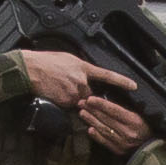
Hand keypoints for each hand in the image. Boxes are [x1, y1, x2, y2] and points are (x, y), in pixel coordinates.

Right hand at [22, 47, 136, 110]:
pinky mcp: (66, 101)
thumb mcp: (68, 59)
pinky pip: (70, 105)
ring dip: (74, 98)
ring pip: (80, 101)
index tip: (134, 86)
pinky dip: (65, 102)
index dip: (122, 81)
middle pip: (91, 94)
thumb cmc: (47, 62)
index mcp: (84, 67)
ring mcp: (74, 92)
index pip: (107, 75)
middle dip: (84, 94)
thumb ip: (80, 67)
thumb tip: (86, 73)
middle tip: (68, 85)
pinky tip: (56, 93)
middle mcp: (82, 80)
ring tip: (59, 87)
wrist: (32, 69)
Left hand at [73, 88, 148, 153]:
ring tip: (82, 113)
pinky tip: (89, 129)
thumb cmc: (148, 126)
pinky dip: (96, 136)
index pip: (114, 110)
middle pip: (106, 119)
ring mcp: (123, 143)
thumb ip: (126, 107)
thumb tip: (109, 97)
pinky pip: (105, 142)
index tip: (90, 98)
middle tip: (81, 103)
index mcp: (135, 121)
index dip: (101, 104)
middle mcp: (128, 132)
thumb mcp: (141, 113)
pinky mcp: (120, 151)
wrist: (154, 146)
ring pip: (104, 129)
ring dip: (91, 121)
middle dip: (92, 110)